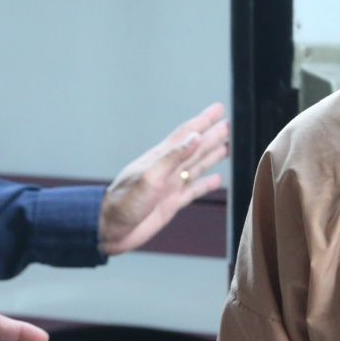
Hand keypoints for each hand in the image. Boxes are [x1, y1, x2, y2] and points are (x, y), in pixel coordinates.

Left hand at [98, 103, 229, 255]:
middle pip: (196, 148)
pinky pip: (195, 189)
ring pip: (197, 166)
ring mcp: (171, 185)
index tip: (218, 110)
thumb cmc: (123, 203)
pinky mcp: (172, 202)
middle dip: (213, 135)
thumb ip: (173, 157)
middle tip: (229, 125)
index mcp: (161, 159)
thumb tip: (194, 138)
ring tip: (228, 147)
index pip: (187, 134)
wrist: (109, 230)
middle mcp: (168, 169)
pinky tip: (217, 180)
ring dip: (213, 155)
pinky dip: (207, 184)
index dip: (203, 121)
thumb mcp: (149, 177)